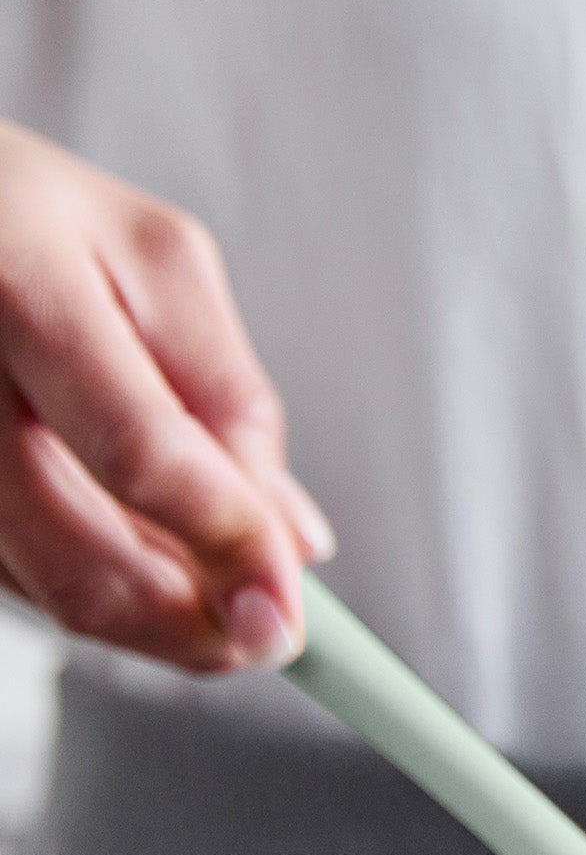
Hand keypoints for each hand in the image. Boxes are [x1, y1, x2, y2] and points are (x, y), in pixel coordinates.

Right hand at [0, 121, 329, 670]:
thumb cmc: (37, 221)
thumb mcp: (161, 267)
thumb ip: (233, 403)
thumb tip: (290, 541)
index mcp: (22, 287)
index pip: (140, 454)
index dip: (228, 545)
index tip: (289, 611)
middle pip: (77, 559)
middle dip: (193, 624)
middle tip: (265, 632)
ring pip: (43, 591)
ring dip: (150, 620)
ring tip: (211, 582)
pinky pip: (12, 579)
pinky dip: (90, 589)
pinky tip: (131, 550)